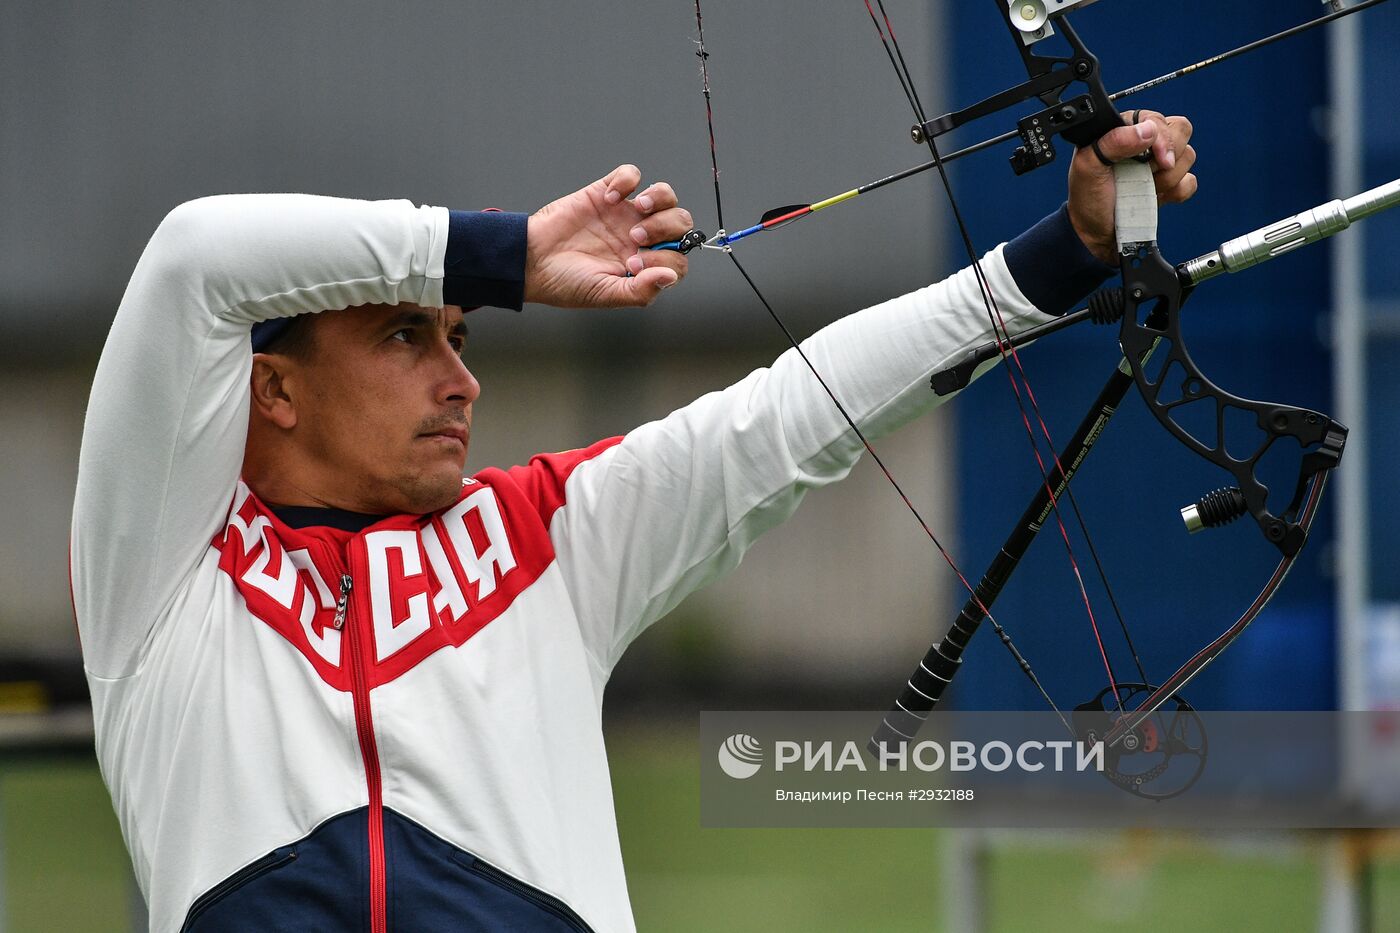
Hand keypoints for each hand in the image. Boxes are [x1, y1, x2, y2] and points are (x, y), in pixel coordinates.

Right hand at [523, 164, 693, 307]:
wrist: (532, 260)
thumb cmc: (566, 282)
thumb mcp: (605, 294)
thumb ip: (641, 290)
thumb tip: (670, 276)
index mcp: (645, 264)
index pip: (678, 258)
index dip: (666, 259)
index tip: (635, 263)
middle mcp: (641, 238)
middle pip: (680, 222)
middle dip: (666, 227)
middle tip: (636, 236)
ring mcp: (625, 214)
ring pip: (665, 194)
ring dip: (659, 198)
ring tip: (637, 208)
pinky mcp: (606, 192)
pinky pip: (631, 175)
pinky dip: (627, 180)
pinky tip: (610, 197)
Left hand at [1067, 110, 1197, 264]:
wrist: (1094, 234)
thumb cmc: (1087, 199)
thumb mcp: (1087, 167)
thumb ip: (1114, 142)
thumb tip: (1147, 130)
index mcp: (1124, 130)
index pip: (1158, 119)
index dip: (1162, 138)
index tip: (1156, 160)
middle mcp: (1144, 143)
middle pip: (1181, 131)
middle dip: (1166, 156)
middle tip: (1145, 173)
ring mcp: (1158, 165)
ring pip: (1188, 156)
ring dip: (1167, 177)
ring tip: (1143, 188)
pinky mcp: (1170, 186)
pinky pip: (1190, 181)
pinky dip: (1177, 191)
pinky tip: (1157, 197)